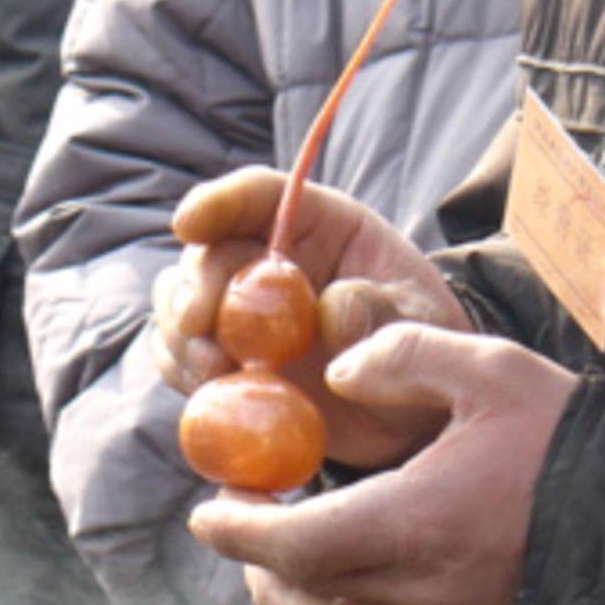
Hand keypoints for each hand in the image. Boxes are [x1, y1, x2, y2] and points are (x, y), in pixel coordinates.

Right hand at [153, 167, 470, 469]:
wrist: (417, 409)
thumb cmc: (423, 342)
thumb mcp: (421, 320)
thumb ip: (382, 308)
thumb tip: (331, 311)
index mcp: (319, 225)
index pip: (257, 195)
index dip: (218, 201)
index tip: (189, 222)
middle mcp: (268, 261)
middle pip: (208, 252)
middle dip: (193, 285)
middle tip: (198, 324)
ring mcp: (242, 314)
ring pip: (181, 304)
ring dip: (182, 334)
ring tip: (212, 369)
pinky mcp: (229, 363)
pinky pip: (182, 359)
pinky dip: (183, 373)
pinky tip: (208, 390)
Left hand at [189, 323, 576, 604]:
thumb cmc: (560, 433)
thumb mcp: (484, 364)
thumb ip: (402, 355)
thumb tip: (340, 374)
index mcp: (418, 519)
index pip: (299, 543)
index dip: (241, 531)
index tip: (210, 510)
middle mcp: (425, 591)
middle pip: (307, 595)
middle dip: (258, 560)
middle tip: (245, 521)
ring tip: (276, 569)